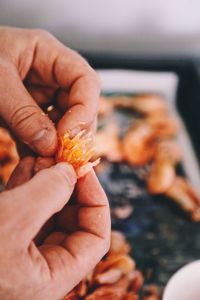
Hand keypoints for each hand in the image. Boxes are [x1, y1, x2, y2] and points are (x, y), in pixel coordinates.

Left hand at [0, 26, 99, 156]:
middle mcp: (50, 76)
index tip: (70, 136)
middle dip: (73, 133)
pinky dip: (40, 150)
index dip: (85, 109)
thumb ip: (23, 113)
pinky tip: (35, 162)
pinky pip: (42, 134)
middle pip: (79, 106)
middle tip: (62, 156)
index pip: (85, 80)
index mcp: (48, 54)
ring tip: (47, 162)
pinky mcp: (29, 114)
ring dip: (57, 146)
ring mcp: (40, 97)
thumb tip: (49, 145)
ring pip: (63, 124)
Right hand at [0, 157, 109, 299]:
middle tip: (63, 156)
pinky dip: (29, 184)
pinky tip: (29, 162)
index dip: (96, 200)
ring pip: (49, 210)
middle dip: (69, 185)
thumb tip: (70, 171)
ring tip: (45, 153)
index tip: (84, 170)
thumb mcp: (9, 223)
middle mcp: (41, 267)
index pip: (96, 238)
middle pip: (73, 220)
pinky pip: (27, 208)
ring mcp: (22, 250)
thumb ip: (46, 195)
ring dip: (49, 180)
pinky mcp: (5, 236)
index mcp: (52, 278)